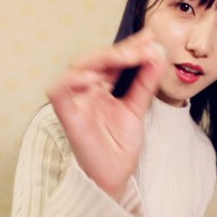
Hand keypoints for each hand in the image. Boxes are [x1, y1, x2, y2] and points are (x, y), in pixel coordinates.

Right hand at [47, 29, 168, 199]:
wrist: (115, 178)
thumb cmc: (119, 147)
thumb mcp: (137, 109)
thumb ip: (145, 83)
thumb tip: (158, 55)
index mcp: (102, 88)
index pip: (112, 60)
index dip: (129, 46)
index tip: (150, 38)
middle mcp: (86, 92)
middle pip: (95, 59)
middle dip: (119, 50)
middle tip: (143, 48)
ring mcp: (76, 102)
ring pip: (77, 68)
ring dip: (102, 59)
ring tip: (127, 57)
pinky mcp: (67, 116)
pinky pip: (58, 91)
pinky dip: (72, 80)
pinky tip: (96, 78)